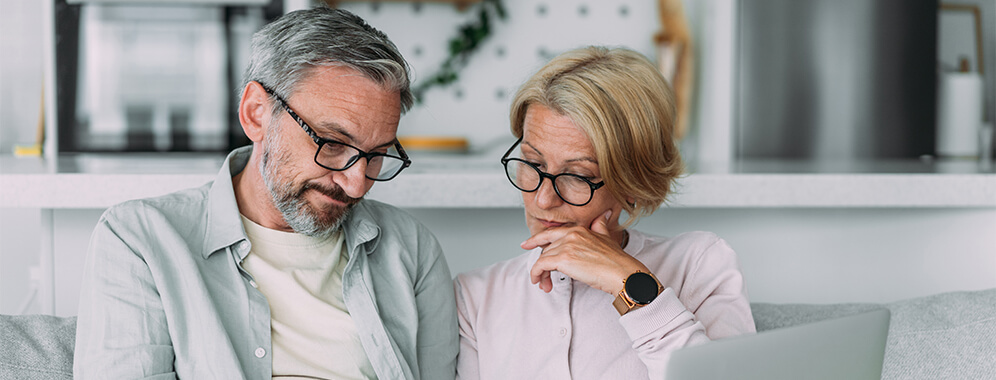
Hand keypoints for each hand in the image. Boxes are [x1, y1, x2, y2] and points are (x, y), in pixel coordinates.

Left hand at [522, 210, 649, 294]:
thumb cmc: (617, 261)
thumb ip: (601, 226)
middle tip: (541, 277)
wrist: (622, 273)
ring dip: (540, 273)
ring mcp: (566, 246)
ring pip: (542, 258)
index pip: (552, 233)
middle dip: (542, 264)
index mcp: (579, 230)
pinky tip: (541, 282)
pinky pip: (540, 265)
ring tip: (544, 284)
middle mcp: (571, 235)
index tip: (527, 244)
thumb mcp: (607, 238)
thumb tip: (605, 215)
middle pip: (546, 249)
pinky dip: (536, 274)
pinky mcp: (562, 259)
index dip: (537, 239)